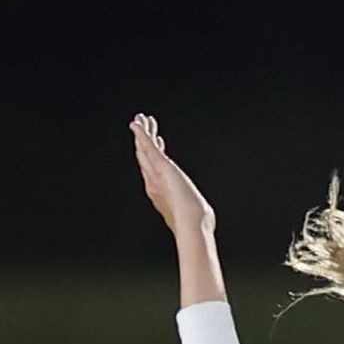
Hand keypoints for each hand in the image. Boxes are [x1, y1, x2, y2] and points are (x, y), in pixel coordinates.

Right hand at [130, 113, 214, 236]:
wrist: (190, 223)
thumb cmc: (194, 224)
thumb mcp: (193, 215)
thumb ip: (195, 213)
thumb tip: (205, 218)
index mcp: (160, 193)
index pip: (153, 170)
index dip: (153, 155)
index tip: (158, 142)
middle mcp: (154, 183)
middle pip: (145, 157)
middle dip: (143, 142)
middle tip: (144, 127)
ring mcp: (155, 173)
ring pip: (144, 148)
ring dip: (142, 133)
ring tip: (142, 119)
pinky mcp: (159, 165)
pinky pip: (146, 145)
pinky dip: (141, 133)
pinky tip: (138, 123)